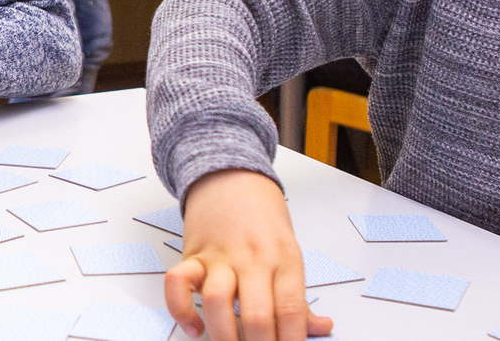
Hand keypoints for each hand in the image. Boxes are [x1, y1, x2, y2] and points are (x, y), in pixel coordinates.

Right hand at [166, 169, 332, 340]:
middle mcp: (253, 258)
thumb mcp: (290, 251)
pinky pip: (177, 283)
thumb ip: (300, 296)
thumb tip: (321, 329)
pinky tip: (194, 328)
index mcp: (285, 259)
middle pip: (257, 314)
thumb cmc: (263, 218)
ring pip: (217, 301)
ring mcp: (220, 255)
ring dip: (223, 334)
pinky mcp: (192, 253)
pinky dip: (181, 310)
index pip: (291, 310)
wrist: (230, 175)